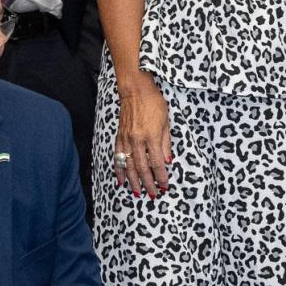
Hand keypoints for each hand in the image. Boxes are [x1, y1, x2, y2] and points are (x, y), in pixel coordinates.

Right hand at [114, 76, 171, 197]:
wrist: (135, 90)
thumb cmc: (154, 103)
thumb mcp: (166, 123)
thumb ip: (166, 144)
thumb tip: (167, 162)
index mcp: (151, 137)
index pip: (157, 163)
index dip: (161, 177)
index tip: (164, 186)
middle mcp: (137, 140)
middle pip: (142, 168)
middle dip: (148, 183)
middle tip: (152, 195)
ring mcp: (126, 139)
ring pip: (128, 165)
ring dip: (133, 181)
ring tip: (137, 193)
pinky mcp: (119, 137)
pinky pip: (118, 157)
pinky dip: (119, 170)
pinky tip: (121, 180)